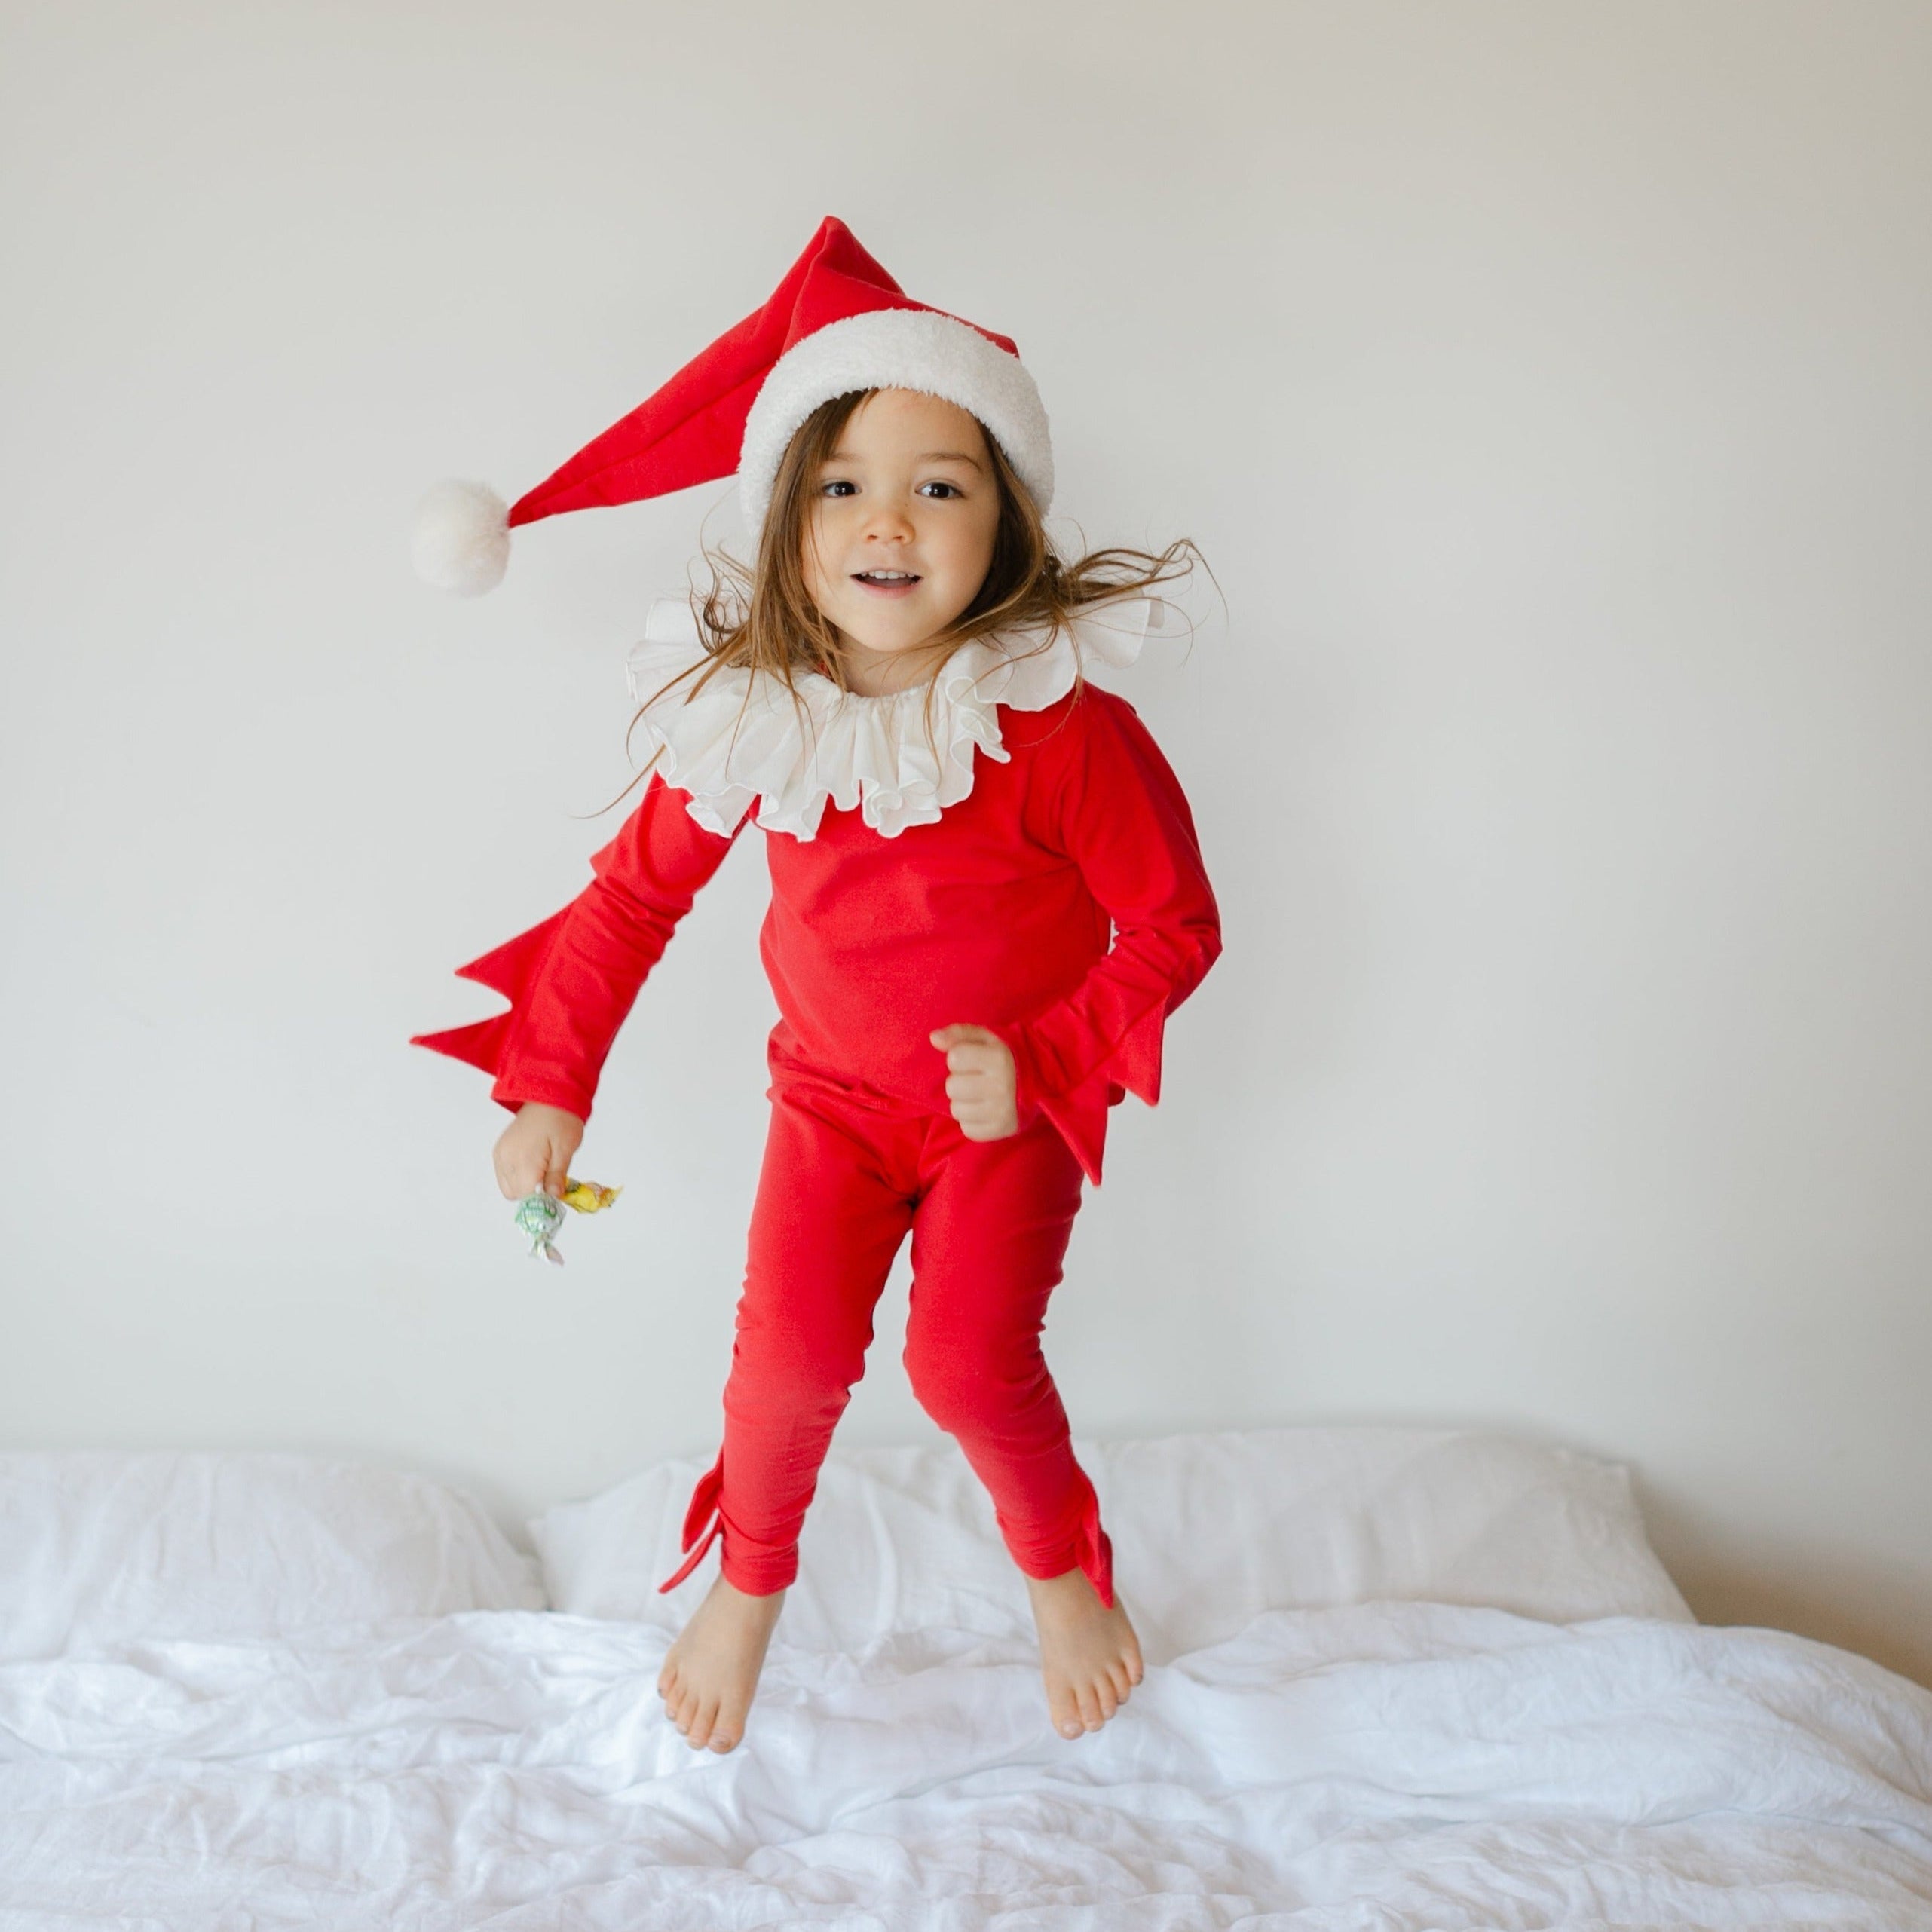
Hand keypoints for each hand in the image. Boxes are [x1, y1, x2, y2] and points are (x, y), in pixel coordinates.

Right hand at [493, 1101, 584, 1200]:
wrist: (549, 1095)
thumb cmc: (561, 1119)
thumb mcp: (565, 1150)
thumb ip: (556, 1177)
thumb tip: (553, 1198)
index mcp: (524, 1159)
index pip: (527, 1196)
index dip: (542, 1199)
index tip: (554, 1194)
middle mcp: (506, 1158)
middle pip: (516, 1194)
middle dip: (533, 1193)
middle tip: (550, 1181)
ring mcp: (500, 1154)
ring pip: (508, 1188)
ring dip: (524, 1186)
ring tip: (542, 1170)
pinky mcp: (499, 1150)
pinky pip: (504, 1175)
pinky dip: (517, 1177)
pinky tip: (532, 1165)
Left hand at [929, 1023, 1019, 1141]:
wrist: (1043, 1080)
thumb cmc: (1008, 1056)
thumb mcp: (987, 1037)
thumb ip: (959, 1033)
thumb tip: (934, 1038)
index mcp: (999, 1059)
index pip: (954, 1058)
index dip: (960, 1058)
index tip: (975, 1060)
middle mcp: (1001, 1086)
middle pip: (952, 1087)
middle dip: (960, 1081)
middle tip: (978, 1079)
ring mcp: (1002, 1111)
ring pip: (956, 1110)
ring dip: (964, 1102)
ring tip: (981, 1095)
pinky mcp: (1002, 1130)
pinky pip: (968, 1129)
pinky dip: (972, 1120)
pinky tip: (985, 1110)